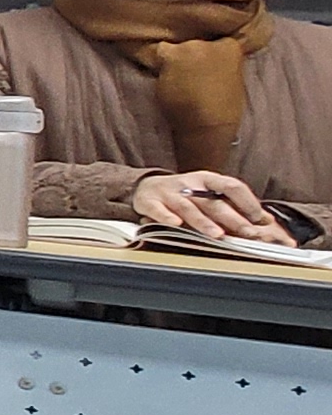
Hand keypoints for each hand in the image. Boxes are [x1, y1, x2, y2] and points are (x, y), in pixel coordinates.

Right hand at [132, 168, 291, 240]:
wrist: (145, 186)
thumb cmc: (185, 194)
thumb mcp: (209, 194)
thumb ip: (235, 207)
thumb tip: (267, 221)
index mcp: (208, 180)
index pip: (232, 186)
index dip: (247, 201)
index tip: (260, 218)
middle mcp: (189, 185)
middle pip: (213, 202)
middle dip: (232, 218)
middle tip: (248, 233)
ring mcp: (168, 193)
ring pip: (188, 208)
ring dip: (203, 222)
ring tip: (217, 235)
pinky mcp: (149, 202)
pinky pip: (157, 210)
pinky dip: (165, 217)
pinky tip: (175, 224)